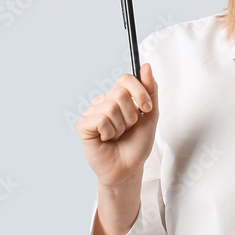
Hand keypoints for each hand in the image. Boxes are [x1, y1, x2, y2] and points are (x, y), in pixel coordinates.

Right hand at [76, 63, 158, 188]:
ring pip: (111, 107)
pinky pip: (101, 119)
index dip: (139, 92)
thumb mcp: (151, 115)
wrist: (129, 168)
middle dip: (132, 115)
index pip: (125, 79)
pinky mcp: (83, 125)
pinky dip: (109, 132)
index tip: (147, 108)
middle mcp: (103, 101)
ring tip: (117, 136)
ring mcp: (92, 112)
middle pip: (120, 93)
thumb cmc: (137, 144)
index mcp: (117, 97)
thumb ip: (151, 90)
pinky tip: (106, 139)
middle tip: (128, 128)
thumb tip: (147, 66)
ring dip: (121, 127)